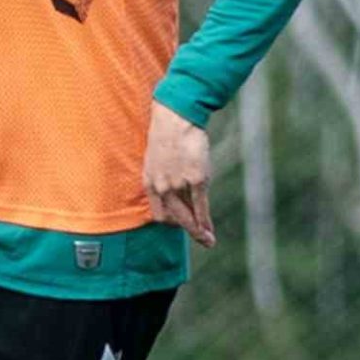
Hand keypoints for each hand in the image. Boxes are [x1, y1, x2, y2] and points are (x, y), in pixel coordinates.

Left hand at [142, 100, 215, 247]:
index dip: (171, 222)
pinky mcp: (196, 179)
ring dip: (199, 231)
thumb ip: (164, 177)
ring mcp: (179, 184)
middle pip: (174, 220)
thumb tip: (175, 190)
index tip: (181, 226)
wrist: (176, 119)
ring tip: (207, 240)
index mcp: (150, 183)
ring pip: (188, 216)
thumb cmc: (168, 136)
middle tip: (200, 240)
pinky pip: (200, 206)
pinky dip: (205, 221)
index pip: (159, 213)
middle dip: (187, 231)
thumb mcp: (157, 160)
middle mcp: (162, 187)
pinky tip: (209, 230)